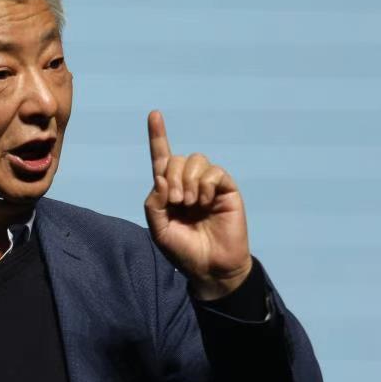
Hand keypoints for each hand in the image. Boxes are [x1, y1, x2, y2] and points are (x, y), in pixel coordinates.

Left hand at [142, 109, 251, 299]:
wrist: (211, 267)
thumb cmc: (184, 251)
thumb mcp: (159, 230)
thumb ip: (153, 203)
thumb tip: (161, 177)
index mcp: (170, 191)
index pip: (162, 158)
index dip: (158, 136)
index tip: (154, 114)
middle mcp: (189, 183)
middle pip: (177, 159)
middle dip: (173, 177)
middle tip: (176, 202)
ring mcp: (209, 185)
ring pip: (196, 160)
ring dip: (189, 180)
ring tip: (191, 203)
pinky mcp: (226, 189)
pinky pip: (214, 172)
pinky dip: (206, 185)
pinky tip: (207, 203)